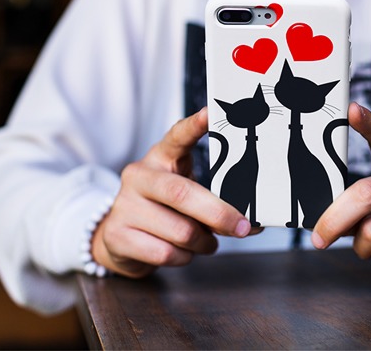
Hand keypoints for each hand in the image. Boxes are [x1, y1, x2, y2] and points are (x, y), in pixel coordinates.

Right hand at [91, 107, 254, 277]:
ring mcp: (124, 205)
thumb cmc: (165, 210)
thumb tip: (254, 222)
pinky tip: (183, 252)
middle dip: (219, 214)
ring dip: (203, 242)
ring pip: (180, 231)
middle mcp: (139, 176)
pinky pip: (165, 253)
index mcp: (160, 158)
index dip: (194, 126)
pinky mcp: (117, 235)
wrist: (118, 237)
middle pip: (182, 193)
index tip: (211, 113)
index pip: (177, 136)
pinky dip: (184, 258)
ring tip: (205, 242)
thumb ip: (214, 200)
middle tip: (242, 226)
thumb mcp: (187, 194)